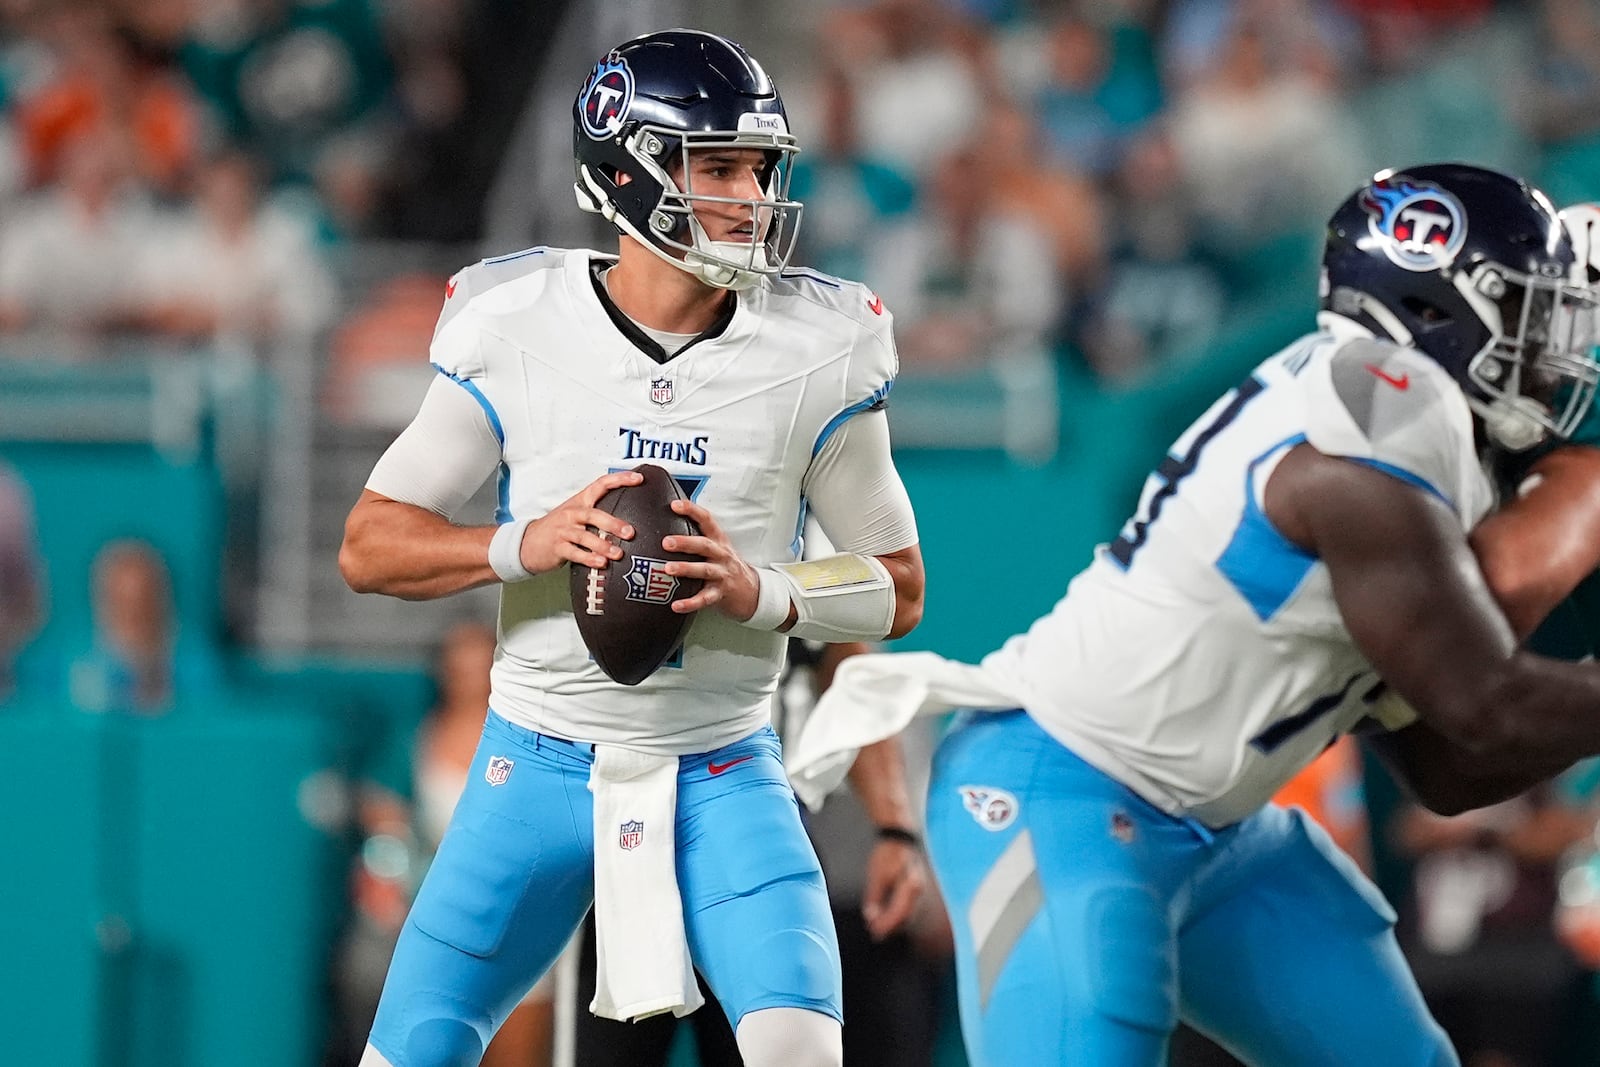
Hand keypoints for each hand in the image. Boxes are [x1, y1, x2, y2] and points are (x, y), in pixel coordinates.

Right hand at [518, 470, 642, 573]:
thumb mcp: (575, 514)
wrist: (527, 543)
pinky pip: (575, 553)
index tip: (638, 478)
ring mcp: (563, 530)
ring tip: (618, 553)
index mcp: (579, 501)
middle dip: (613, 523)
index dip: (620, 479)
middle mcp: (571, 513)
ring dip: (603, 545)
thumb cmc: (558, 529)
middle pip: (593, 514)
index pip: (600, 484)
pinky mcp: (557, 547)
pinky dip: (589, 559)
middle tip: (630, 532)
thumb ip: (598, 514)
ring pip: (585, 536)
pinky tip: (601, 563)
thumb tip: (629, 519)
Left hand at [660, 498, 762, 620]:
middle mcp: (721, 555)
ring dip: (686, 568)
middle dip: (685, 542)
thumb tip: (666, 528)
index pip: (706, 520)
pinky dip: (690, 603)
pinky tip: (676, 605)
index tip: (675, 505)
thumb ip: (697, 538)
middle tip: (666, 542)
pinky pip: (704, 599)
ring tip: (668, 569)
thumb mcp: (717, 548)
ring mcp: (722, 574)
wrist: (752, 591)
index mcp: (718, 541)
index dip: (692, 510)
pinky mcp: (720, 594)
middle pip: (704, 545)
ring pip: (704, 570)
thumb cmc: (726, 566)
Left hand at [860, 837, 925, 940]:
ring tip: (877, 928)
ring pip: (908, 913)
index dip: (886, 925)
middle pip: (905, 917)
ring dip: (894, 922)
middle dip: (890, 927)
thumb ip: (874, 898)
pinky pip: (908, 906)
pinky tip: (885, 916)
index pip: (899, 913)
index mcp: (910, 886)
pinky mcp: (916, 887)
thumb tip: (870, 918)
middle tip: (874, 934)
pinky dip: (897, 914)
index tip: (874, 931)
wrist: (899, 836)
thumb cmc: (886, 855)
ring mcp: (919, 889)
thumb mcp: (876, 876)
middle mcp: (918, 890)